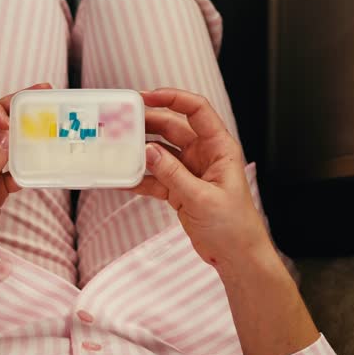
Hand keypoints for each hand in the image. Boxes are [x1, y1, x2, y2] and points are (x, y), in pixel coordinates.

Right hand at [131, 88, 271, 268]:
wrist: (237, 257)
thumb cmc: (234, 227)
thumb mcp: (202, 198)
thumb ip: (173, 174)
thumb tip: (148, 151)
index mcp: (219, 148)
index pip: (197, 110)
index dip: (173, 98)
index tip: (147, 97)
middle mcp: (204, 155)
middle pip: (172, 128)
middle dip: (147, 123)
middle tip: (122, 122)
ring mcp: (190, 172)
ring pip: (160, 152)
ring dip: (139, 151)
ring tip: (116, 148)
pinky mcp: (179, 190)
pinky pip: (155, 178)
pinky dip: (139, 179)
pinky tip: (121, 179)